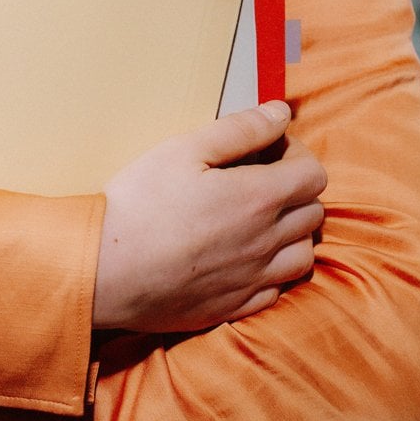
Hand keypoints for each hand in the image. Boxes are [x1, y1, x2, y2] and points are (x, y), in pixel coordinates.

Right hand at [93, 100, 326, 331]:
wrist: (105, 271)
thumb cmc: (139, 205)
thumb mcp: (182, 149)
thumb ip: (239, 129)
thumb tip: (280, 114)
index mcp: (259, 198)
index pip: (314, 174)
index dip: (296, 154)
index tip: (267, 151)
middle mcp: (267, 241)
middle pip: (313, 213)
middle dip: (295, 190)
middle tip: (257, 179)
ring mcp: (253, 280)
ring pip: (303, 255)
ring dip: (291, 233)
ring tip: (257, 220)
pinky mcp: (233, 307)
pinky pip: (276, 290)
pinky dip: (271, 271)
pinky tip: (242, 258)